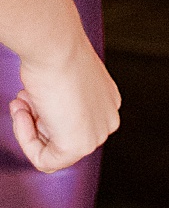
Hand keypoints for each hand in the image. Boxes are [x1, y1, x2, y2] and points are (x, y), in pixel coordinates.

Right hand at [11, 30, 120, 172]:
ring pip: (51, 151)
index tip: (29, 96)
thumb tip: (50, 115)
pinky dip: (26, 140)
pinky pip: (44, 161)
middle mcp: (107, 119)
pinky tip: (24, 113)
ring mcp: (96, 134)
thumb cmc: (57, 55)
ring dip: (28, 127)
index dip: (42, 114)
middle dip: (35, 120)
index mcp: (107, 102)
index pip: (70, 124)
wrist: (56, 46)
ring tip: (21, 101)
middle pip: (61, 138)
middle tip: (22, 99)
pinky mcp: (79, 146)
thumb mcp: (63, 82)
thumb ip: (62, 104)